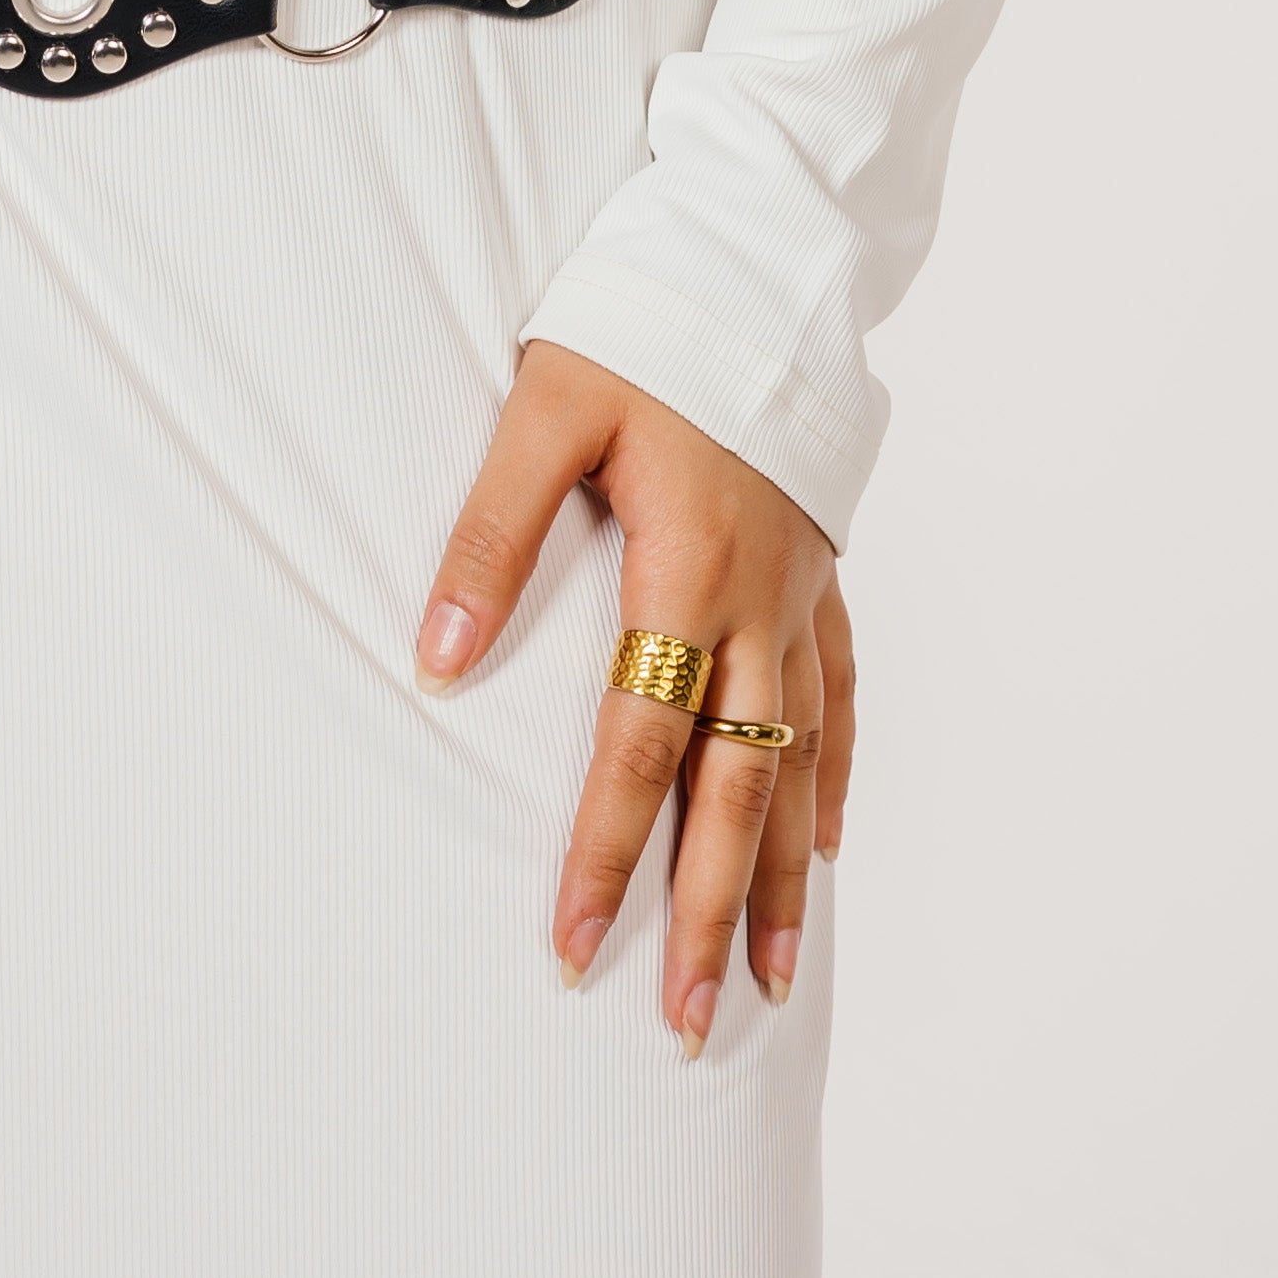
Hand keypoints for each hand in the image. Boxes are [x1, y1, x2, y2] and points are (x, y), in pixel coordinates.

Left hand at [416, 341, 851, 1047]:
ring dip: (782, 880)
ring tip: (770, 983)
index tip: (574, 948)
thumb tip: (438, 655)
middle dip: (705, 914)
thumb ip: (493, 531)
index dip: (607, 853)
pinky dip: (832, 777)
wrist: (759, 253)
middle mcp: (758, 602)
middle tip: (684, 1023)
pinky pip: (839, 700)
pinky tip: (827, 843)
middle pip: (735, 789)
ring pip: (798, 765)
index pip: (638, 747)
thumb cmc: (639, 323)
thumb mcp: (545, 404)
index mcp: (687, 568)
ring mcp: (802, 592)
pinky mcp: (823, 569)